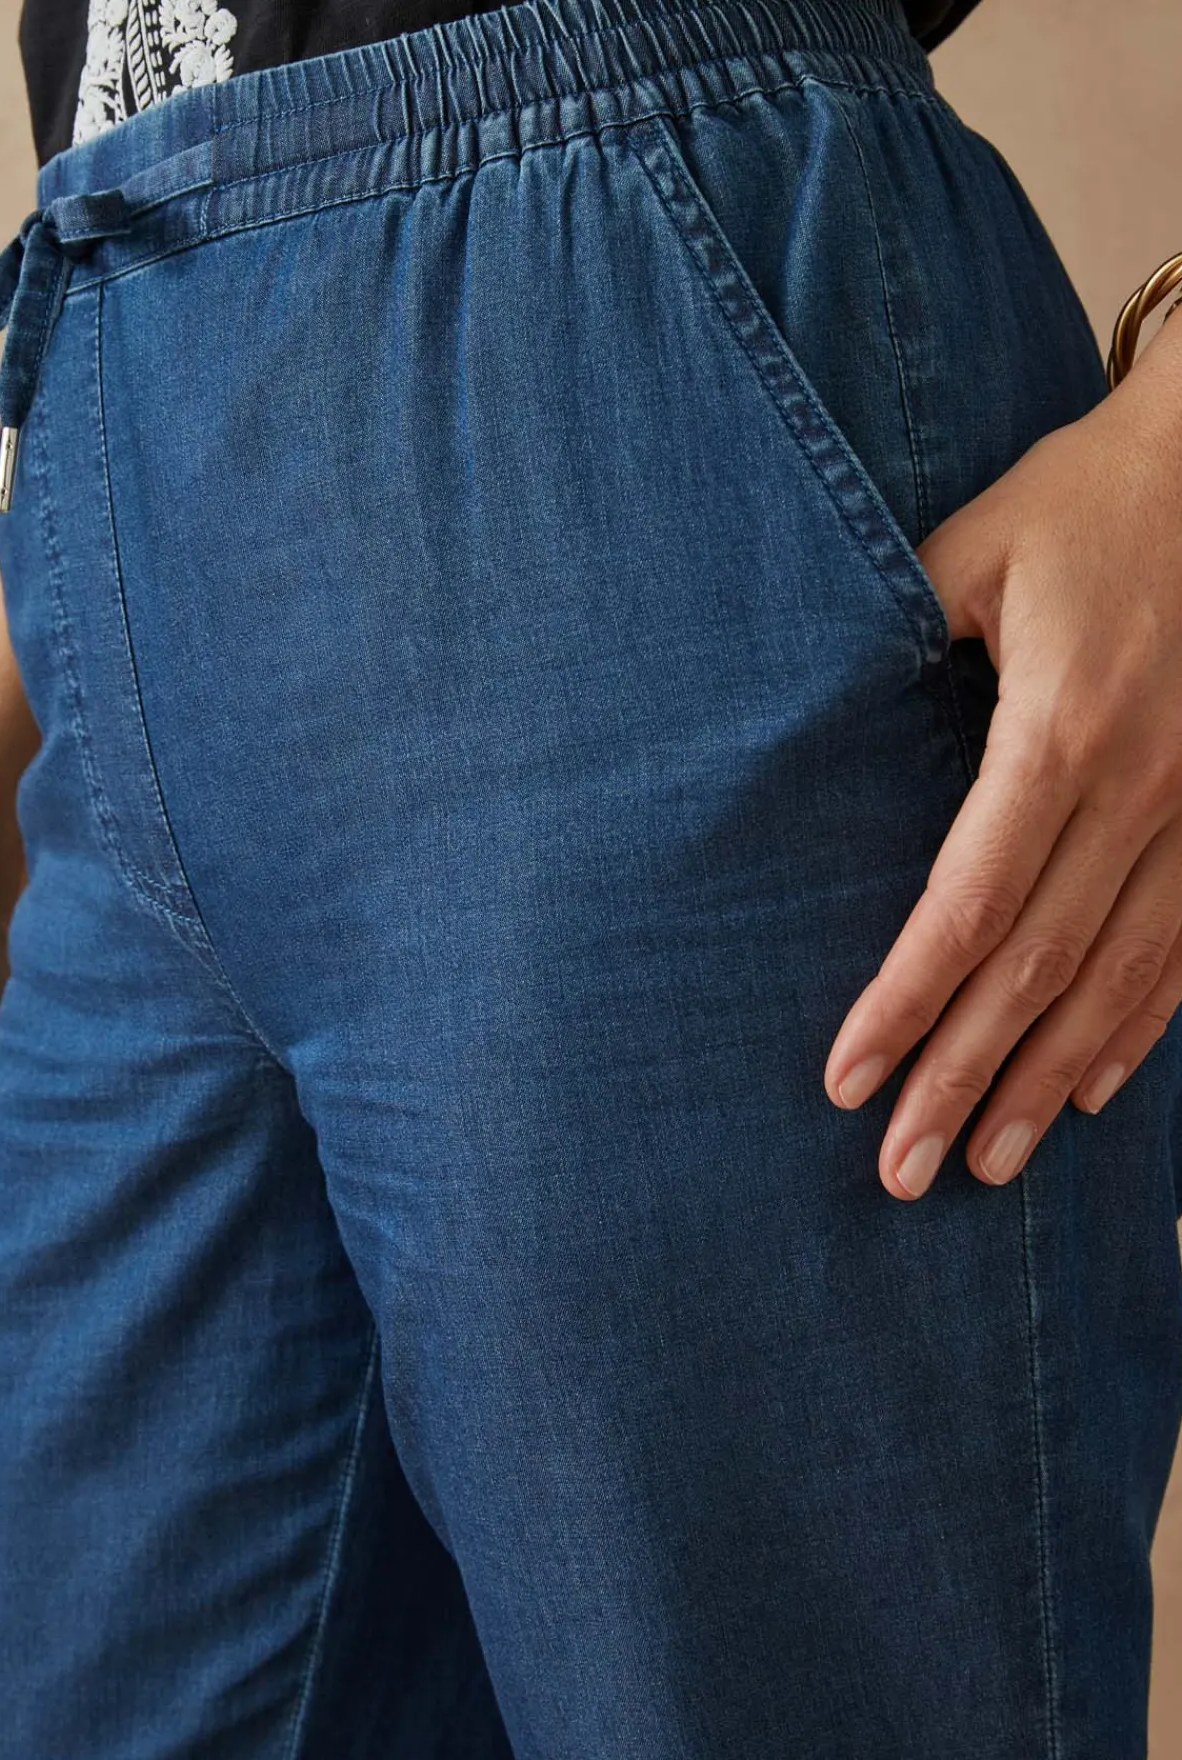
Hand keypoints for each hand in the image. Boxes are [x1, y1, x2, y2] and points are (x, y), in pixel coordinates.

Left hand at [824, 323, 1181, 1199]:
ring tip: (990, 1164)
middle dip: (965, 1076)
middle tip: (904, 1171)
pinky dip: (1136, 1030)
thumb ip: (894, 638)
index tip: (847, 1080)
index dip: (905, 1001)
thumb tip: (812, 723)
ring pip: (1118, 979)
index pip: (968, 904)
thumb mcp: (971, 549)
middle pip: (1037, 966)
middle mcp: (1143, 790)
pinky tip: (1088, 1092)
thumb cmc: (1085, 501)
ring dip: (1048, 1081)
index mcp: (1062, 730)